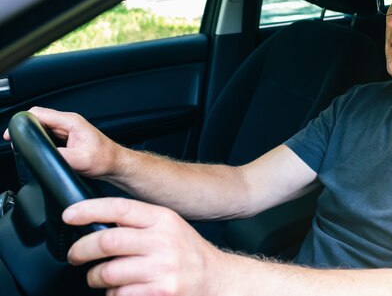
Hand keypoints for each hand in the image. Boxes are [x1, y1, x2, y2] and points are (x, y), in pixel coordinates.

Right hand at [3, 107, 120, 178]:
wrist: (116, 164)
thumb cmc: (105, 159)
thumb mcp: (80, 160)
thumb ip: (60, 156)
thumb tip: (43, 155)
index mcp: (71, 121)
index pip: (39, 113)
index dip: (23, 122)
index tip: (13, 133)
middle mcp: (69, 122)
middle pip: (38, 118)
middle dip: (25, 128)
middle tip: (15, 142)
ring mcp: (68, 129)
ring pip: (43, 126)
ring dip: (32, 134)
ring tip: (24, 145)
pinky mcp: (67, 138)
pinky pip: (48, 134)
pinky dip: (39, 139)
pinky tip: (37, 148)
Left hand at [63, 198, 220, 295]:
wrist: (217, 279)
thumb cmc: (189, 254)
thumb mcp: (170, 227)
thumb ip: (140, 222)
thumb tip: (98, 222)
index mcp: (163, 219)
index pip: (120, 208)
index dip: (89, 210)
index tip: (69, 215)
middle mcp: (164, 241)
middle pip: (107, 241)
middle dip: (81, 250)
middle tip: (75, 255)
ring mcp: (162, 269)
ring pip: (108, 272)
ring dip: (95, 277)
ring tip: (99, 277)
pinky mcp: (160, 293)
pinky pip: (119, 295)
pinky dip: (112, 295)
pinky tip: (120, 290)